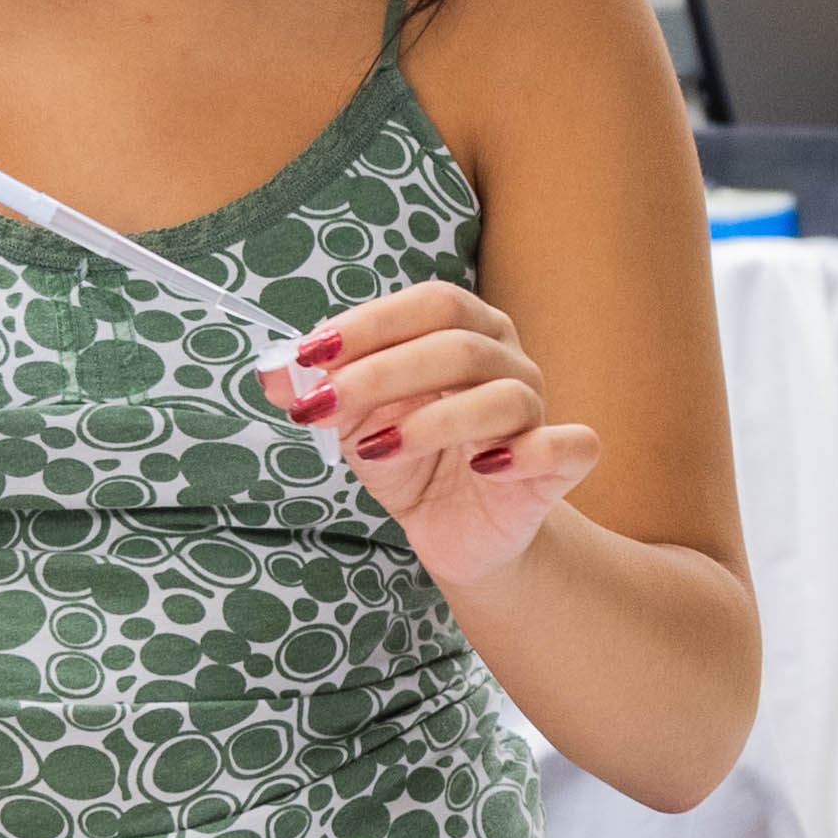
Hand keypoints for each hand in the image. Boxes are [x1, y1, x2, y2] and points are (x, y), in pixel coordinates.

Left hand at [259, 282, 599, 592]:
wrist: (459, 533)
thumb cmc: (412, 461)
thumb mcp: (354, 423)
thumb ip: (317, 390)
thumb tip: (269, 369)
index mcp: (466, 331)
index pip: (429, 304)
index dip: (370, 324)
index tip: (309, 355)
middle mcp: (508, 361)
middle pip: (458, 345)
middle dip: (382, 373)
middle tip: (324, 406)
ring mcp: (539, 411)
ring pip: (501, 397)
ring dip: (431, 422)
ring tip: (378, 452)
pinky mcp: (559, 465)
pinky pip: (568, 445)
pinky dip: (527, 452)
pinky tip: (483, 467)